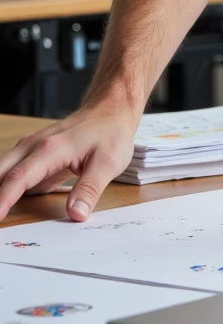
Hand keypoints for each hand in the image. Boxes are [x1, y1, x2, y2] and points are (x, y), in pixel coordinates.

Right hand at [0, 98, 137, 222]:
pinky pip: (13, 171)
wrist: (111, 110)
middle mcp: (35, 146)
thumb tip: (76, 213)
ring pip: (3, 170)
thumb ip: (89, 189)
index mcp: (51, 149)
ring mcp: (32, 148)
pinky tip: (6, 203)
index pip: (19, 177)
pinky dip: (6, 185)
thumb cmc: (110, 132)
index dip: (4, 198)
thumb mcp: (109, 162)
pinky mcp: (34, 154)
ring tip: (0, 212)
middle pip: (2, 172)